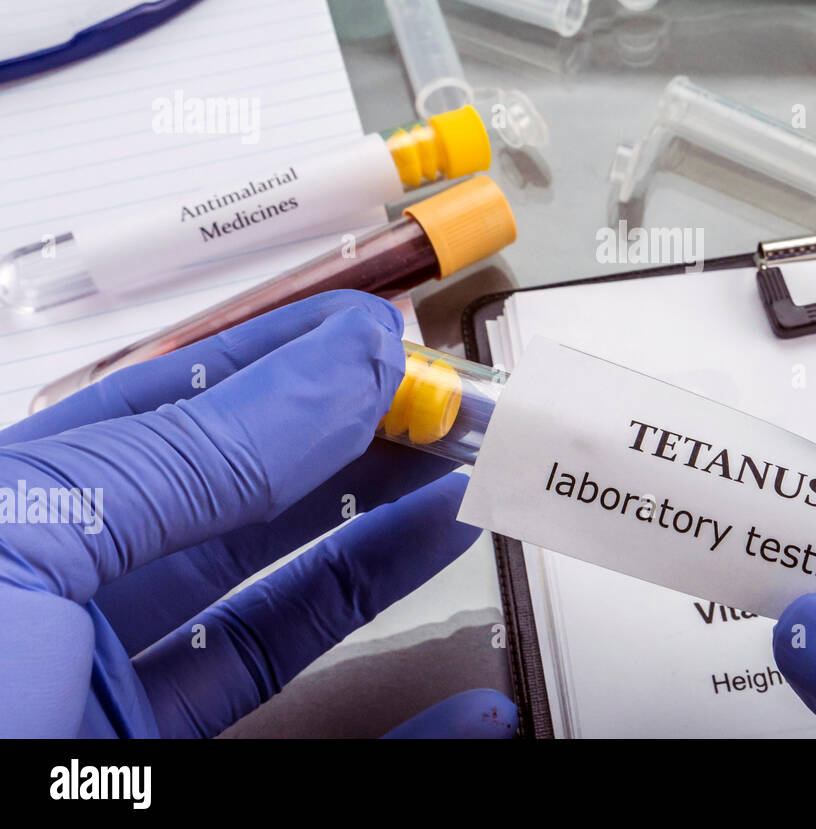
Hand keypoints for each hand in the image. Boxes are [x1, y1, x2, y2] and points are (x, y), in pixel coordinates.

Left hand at [0, 291, 514, 738]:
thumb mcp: (25, 545)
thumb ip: (190, 453)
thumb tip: (335, 368)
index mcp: (14, 513)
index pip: (171, 402)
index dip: (283, 361)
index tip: (382, 338)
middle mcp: (62, 603)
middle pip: (244, 500)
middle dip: (355, 448)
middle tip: (447, 420)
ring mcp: (112, 709)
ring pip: (281, 615)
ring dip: (385, 559)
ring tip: (465, 504)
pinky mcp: (166, 799)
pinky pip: (312, 764)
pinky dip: (407, 740)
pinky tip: (463, 707)